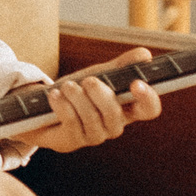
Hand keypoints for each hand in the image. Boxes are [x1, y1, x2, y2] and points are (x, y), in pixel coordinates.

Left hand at [16, 48, 158, 153]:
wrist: (46, 106)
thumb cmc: (80, 91)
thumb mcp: (101, 74)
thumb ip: (122, 65)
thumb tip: (145, 55)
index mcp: (128, 108)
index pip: (149, 109)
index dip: (148, 98)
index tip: (136, 83)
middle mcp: (114, 125)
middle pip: (115, 113)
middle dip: (100, 94)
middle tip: (88, 80)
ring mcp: (95, 135)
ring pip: (92, 118)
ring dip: (77, 97)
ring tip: (67, 86)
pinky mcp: (74, 141)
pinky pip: (72, 122)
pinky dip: (63, 105)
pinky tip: (55, 95)